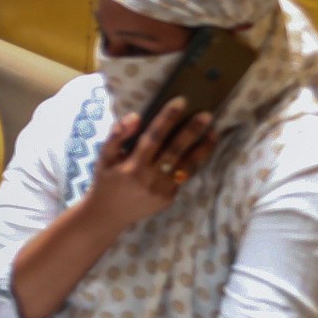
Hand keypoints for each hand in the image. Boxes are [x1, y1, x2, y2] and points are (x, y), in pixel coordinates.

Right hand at [85, 98, 218, 228]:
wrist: (107, 215)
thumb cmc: (105, 181)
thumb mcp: (103, 158)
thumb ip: (117, 136)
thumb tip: (135, 117)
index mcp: (131, 165)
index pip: (152, 137)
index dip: (166, 118)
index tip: (180, 102)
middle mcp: (148, 177)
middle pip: (174, 149)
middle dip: (191, 131)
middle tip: (207, 114)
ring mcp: (161, 189)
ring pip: (186, 165)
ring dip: (202, 148)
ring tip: (214, 132)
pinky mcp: (169, 197)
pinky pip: (184, 176)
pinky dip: (195, 162)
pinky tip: (202, 150)